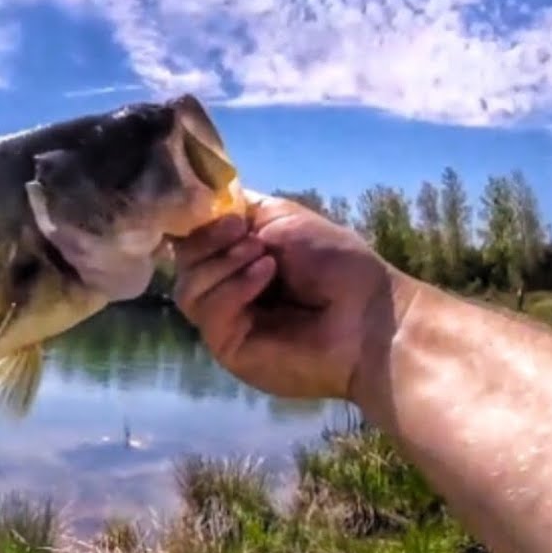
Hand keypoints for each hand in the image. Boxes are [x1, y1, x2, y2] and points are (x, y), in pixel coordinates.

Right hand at [171, 190, 414, 404]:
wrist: (368, 315)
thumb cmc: (337, 264)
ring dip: (222, 264)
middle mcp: (224, 288)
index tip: (220, 211)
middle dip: (210, 241)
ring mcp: (223, 321)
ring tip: (264, 258)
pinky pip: (208, 313)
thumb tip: (198, 205)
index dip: (197, 223)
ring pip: (188, 289)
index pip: (191, 239)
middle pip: (182, 263)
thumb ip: (237, 211)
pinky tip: (265, 276)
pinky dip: (233, 288)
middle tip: (248, 236)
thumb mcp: (284, 219)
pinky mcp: (227, 347)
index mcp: (235, 257)